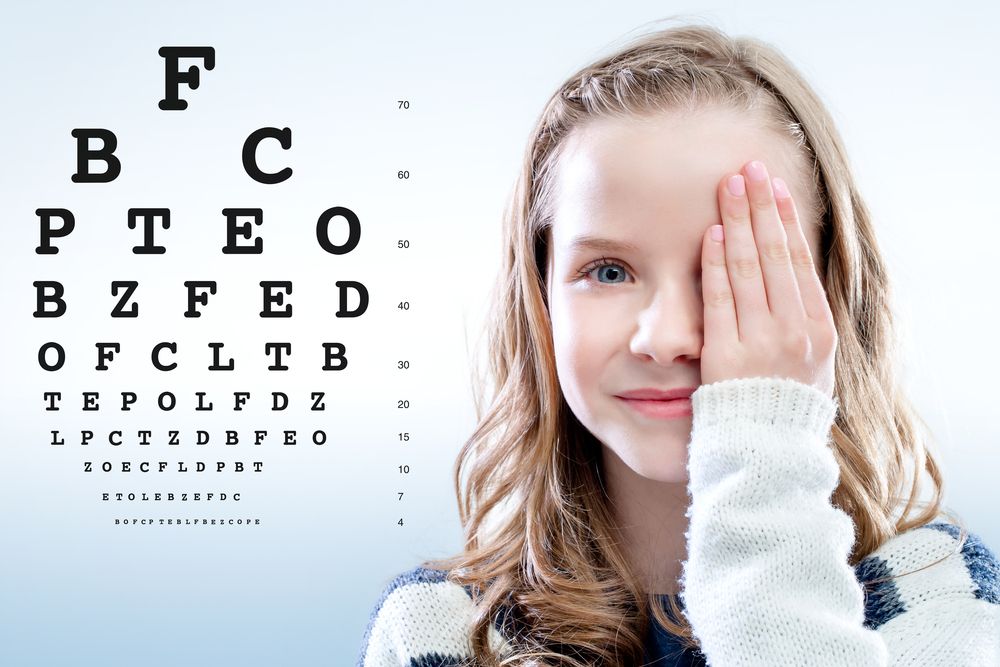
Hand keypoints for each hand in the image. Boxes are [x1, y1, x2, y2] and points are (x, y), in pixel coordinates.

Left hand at [699, 160, 836, 398]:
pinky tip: (714, 232)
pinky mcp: (726, 354)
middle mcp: (795, 331)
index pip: (800, 261)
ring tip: (729, 186)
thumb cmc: (784, 404)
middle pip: (775, 254)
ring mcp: (761, 342)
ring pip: (750, 268)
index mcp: (819, 330)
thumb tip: (792, 271)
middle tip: (749, 168)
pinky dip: (717, 263)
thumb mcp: (813, 362)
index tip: (775, 187)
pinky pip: (721, 299)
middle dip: (761, 206)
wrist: (765, 451)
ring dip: (739, 221)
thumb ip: (804, 318)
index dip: (786, 219)